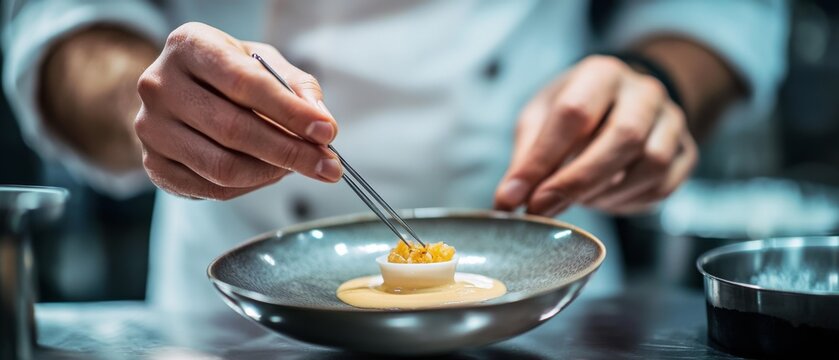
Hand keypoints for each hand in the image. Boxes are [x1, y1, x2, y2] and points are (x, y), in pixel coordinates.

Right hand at [136, 22, 340, 199]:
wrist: (179, 90)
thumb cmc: (227, 72)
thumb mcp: (263, 62)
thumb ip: (297, 86)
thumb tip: (322, 122)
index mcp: (189, 46)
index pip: (244, 83)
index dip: (290, 112)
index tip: (326, 132)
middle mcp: (160, 85)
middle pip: (234, 130)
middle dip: (291, 151)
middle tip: (327, 165)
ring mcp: (151, 128)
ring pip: (223, 167)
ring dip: (273, 172)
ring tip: (299, 166)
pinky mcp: (154, 164)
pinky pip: (212, 188)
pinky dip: (251, 185)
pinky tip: (270, 173)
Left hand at [494, 55, 697, 215]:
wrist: (622, 103)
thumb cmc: (574, 109)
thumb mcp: (540, 119)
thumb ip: (526, 158)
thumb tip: (509, 199)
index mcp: (602, 74)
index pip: (574, 113)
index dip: (544, 160)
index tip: (519, 196)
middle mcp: (644, 92)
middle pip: (623, 137)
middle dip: (578, 181)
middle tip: (544, 208)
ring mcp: (672, 121)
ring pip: (651, 164)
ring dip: (606, 193)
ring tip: (577, 199)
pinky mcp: (687, 152)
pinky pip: (663, 187)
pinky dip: (628, 202)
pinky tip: (604, 199)